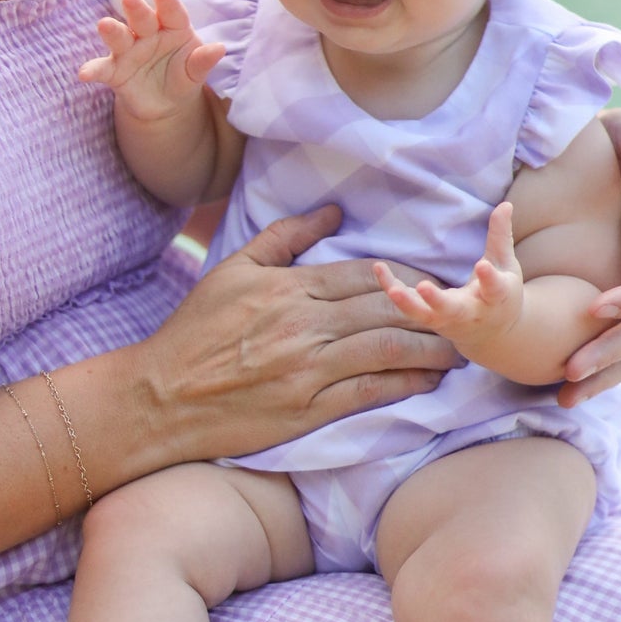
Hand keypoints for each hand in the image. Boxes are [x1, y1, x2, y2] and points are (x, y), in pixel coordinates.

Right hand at [79, 0, 225, 121]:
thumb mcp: (195, 72)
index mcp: (172, 27)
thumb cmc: (183, 77)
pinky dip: (92, 70)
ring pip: (119, 37)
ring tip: (103, 25)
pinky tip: (84, 74)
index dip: (166, 1)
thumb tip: (219, 48)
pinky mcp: (114, 71)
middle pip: (142, 19)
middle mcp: (147, 33)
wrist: (166, 104)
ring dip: (112, 31)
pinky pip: (102, 69)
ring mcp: (128, 50)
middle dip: (136, 9)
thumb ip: (203, 61)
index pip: (171, 12)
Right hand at [138, 206, 464, 465]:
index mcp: (288, 287)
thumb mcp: (232, 269)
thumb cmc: (195, 330)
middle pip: (385, 309)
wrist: (162, 395)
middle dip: (430, 309)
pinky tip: (429, 381)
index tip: (433, 280)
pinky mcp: (308, 409)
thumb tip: (331, 211)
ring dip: (430, 347)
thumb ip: (283, 237)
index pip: (364, 275)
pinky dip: (405, 384)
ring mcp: (308, 368)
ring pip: (387, 349)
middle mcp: (304, 324)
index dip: (406, 276)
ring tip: (455, 347)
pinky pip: (370, 392)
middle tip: (458, 311)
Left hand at [373, 203, 521, 360]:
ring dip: (408, 304)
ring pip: (425, 316)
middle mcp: (471, 312)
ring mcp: (447, 319)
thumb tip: (506, 204)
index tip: (482, 265)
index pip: (494, 289)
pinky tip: (379, 269)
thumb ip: (501, 236)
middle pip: (453, 310)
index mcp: (495, 298)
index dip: (489, 279)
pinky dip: (393, 289)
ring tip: (393, 291)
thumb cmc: (499, 293)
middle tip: (425, 288)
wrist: (492, 334)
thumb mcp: (505, 265)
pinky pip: (408, 307)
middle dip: (438, 301)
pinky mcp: (429, 319)